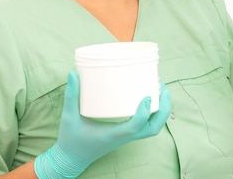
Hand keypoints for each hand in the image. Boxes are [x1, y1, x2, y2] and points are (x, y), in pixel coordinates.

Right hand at [34, 71, 170, 178]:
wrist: (71, 158)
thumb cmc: (71, 139)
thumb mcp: (68, 117)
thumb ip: (71, 96)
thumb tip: (72, 73)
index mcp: (113, 134)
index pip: (135, 126)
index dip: (144, 112)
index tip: (148, 95)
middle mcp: (124, 136)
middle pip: (153, 128)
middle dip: (163, 109)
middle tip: (162, 87)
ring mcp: (127, 136)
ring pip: (152, 128)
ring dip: (161, 111)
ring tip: (161, 90)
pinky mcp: (125, 134)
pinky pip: (146, 125)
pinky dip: (153, 113)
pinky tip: (151, 98)